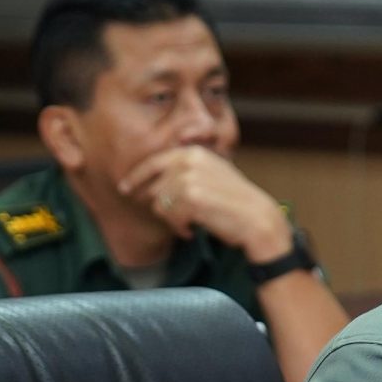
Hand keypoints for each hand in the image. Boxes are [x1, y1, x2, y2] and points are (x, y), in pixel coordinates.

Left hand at [117, 146, 293, 258]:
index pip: (152, 162)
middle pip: (153, 187)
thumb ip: (186, 172)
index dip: (135, 177)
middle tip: (181, 220)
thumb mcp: (213, 174)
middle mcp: (189, 160)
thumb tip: (151, 185)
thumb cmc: (236, 202)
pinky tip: (193, 230)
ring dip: (173, 220)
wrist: (257, 218)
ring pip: (159, 204)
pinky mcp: (191, 197)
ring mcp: (189, 177)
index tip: (124, 188)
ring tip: (190, 225)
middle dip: (163, 207)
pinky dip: (179, 227)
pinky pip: (169, 216)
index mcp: (193, 152)